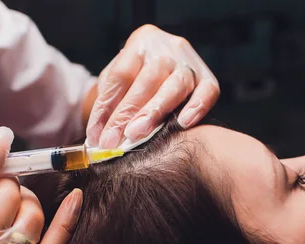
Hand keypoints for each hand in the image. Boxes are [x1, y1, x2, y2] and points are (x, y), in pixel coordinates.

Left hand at [86, 24, 219, 147]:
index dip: (106, 107)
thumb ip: (109, 104)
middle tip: (113, 140)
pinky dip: (196, 107)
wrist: (163, 67)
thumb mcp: (118, 82)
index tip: (97, 136)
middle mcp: (167, 48)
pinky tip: (183, 123)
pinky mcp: (208, 77)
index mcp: (141, 42)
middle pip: (147, 80)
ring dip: (155, 112)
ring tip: (137, 134)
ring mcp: (190, 61)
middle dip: (126, 113)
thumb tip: (97, 137)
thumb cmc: (137, 79)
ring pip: (175, 85)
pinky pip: (208, 91)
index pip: (121, 75)